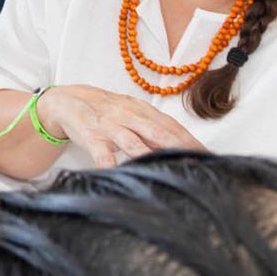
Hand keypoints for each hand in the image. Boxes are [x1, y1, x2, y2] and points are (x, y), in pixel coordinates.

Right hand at [36, 84, 206, 168]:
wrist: (68, 101)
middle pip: (157, 132)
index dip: (190, 141)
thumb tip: (186, 150)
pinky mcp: (90, 136)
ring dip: (148, 155)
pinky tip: (115, 174)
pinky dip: (108, 163)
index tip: (209, 157)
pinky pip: (100, 152)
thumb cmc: (107, 113)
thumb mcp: (131, 115)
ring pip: (132, 141)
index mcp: (142, 111)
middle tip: (196, 165)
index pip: (171, 126)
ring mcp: (109, 126)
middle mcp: (128, 116)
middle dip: (178, 148)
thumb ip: (155, 129)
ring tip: (163, 170)